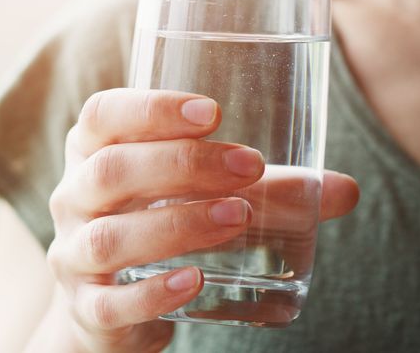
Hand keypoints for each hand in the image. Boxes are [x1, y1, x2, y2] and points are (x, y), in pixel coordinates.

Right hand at [43, 89, 359, 351]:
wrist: (111, 308)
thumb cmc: (162, 224)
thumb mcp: (206, 197)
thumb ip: (271, 191)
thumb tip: (346, 190)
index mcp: (95, 152)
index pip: (104, 115)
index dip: (151, 108)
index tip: (213, 111)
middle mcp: (74, 199)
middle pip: (110, 171)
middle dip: (182, 164)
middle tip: (248, 166)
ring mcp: (74, 257)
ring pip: (110, 237)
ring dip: (177, 224)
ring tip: (237, 217)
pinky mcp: (88, 311)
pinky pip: (110, 303)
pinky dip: (153, 293)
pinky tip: (195, 281)